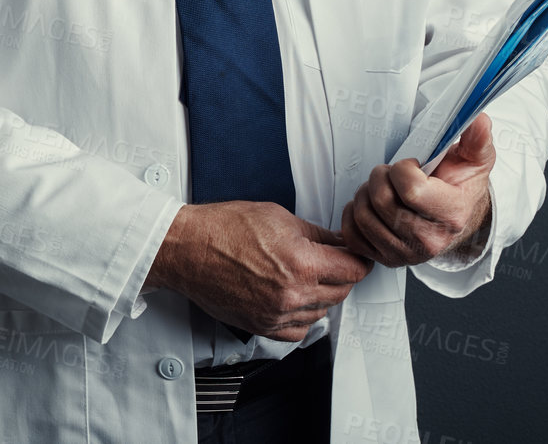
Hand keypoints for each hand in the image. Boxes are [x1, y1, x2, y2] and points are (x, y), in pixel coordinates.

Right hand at [145, 201, 372, 340]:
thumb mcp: (277, 216)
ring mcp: (277, 314)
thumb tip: (336, 242)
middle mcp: (293, 294)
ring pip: (322, 312)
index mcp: (302, 263)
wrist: (188, 249)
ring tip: (307, 276)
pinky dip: (303, 317)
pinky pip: (298, 331)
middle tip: (331, 261)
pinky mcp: (261, 326)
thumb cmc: (223, 228)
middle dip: (341, 275)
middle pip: (341, 292)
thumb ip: (315, 234)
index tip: (356, 256)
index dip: (359, 259)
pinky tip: (294, 300)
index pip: (353, 270)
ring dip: (322, 296)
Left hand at [339, 113, 495, 267]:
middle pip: (382, 201)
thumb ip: (476, 139)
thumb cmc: (460, 186)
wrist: (456, 216)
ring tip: (383, 189)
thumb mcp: (475, 159)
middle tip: (391, 173)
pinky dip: (353, 215)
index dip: (403, 168)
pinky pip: (352, 235)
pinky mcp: (385, 259)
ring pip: (364, 216)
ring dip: (365, 194)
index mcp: (451, 215)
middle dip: (381, 177)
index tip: (411, 166)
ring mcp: (406, 253)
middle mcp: (429, 241)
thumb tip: (478, 121)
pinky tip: (370, 206)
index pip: (410, 189)